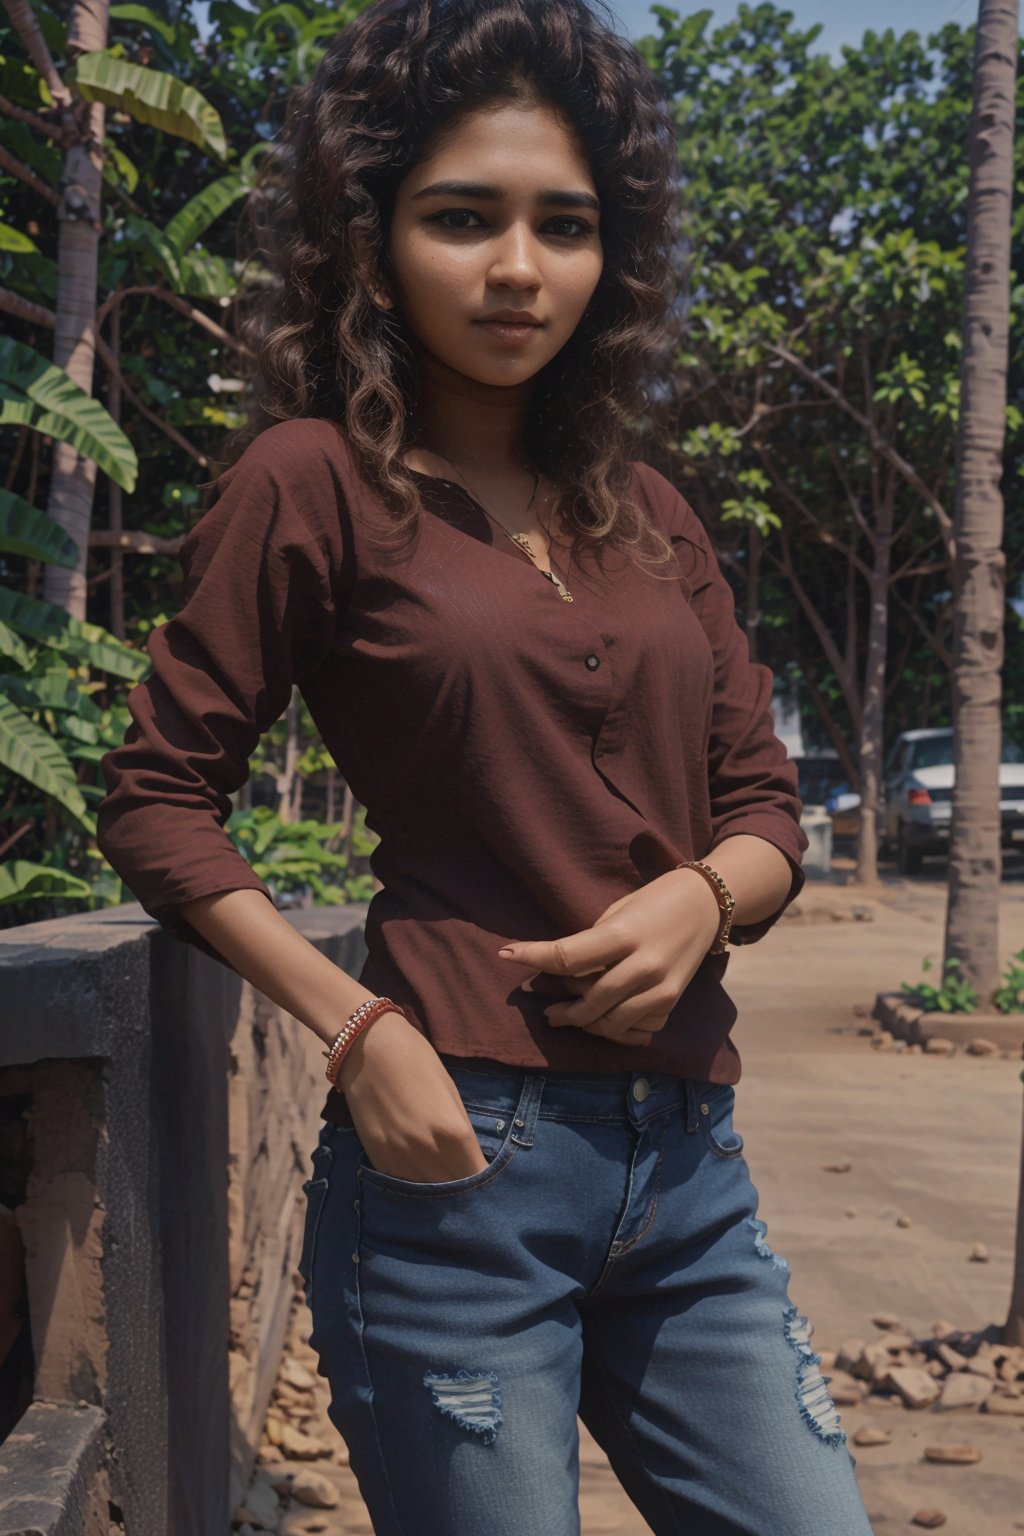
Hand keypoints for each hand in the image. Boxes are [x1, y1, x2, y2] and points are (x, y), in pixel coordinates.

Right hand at [334, 1012, 488, 1180]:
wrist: (367, 1048)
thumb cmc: (417, 1061)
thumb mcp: (451, 1094)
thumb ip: (461, 1131)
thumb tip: (471, 1160)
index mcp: (452, 1133)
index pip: (478, 1177)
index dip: (486, 1182)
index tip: (488, 1179)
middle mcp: (426, 1153)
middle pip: (454, 1192)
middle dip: (465, 1192)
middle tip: (469, 1184)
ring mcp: (398, 1160)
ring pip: (427, 1196)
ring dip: (439, 1192)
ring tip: (445, 1182)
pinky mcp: (377, 1159)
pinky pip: (403, 1185)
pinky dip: (415, 1184)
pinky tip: (420, 1173)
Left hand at [497, 870, 722, 1046]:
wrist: (706, 905)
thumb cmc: (653, 901)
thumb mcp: (618, 912)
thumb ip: (592, 943)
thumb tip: (560, 971)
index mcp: (625, 934)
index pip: (568, 956)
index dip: (532, 957)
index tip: (506, 955)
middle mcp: (644, 964)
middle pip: (589, 1001)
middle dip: (561, 1009)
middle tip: (546, 1009)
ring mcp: (661, 988)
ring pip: (611, 1023)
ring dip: (586, 1023)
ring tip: (572, 1016)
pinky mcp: (672, 1002)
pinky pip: (636, 1029)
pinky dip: (617, 1029)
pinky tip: (606, 1021)